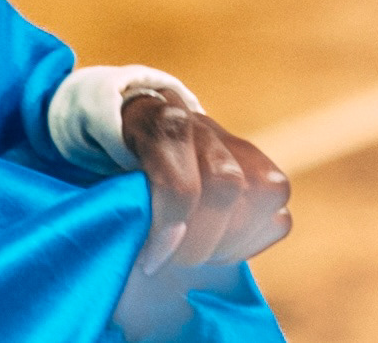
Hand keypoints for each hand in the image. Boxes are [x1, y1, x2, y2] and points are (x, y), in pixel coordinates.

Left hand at [120, 87, 290, 276]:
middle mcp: (199, 123)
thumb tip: (142, 257)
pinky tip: (219, 245)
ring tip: (196, 252)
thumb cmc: (109, 166)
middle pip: (226, 181)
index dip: (170, 223)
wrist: (129, 135)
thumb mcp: (98, 175)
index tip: (152, 260)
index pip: (178, 170)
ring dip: (229, 241)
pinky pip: (278, 214)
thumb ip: (117, 203)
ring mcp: (234, 144)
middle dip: (201, 239)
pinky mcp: (261, 171)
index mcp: (152, 117)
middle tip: (172, 259)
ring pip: (264, 191)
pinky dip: (250, 241)